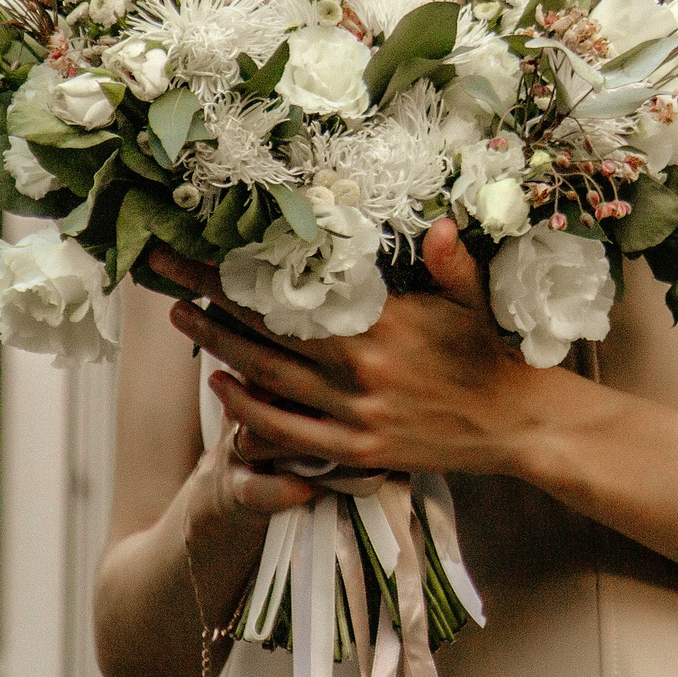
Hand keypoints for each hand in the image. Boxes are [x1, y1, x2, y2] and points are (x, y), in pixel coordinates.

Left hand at [157, 221, 553, 478]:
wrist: (514, 423)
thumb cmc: (487, 352)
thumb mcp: (472, 299)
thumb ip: (451, 262)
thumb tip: (442, 225)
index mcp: (380, 327)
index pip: (292, 294)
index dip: (238, 273)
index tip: (196, 249)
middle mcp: (358, 372)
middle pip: (263, 332)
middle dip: (207, 300)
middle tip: (163, 272)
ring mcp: (353, 416)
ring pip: (265, 380)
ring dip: (216, 348)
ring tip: (180, 318)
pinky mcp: (355, 451)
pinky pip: (288, 431)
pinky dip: (248, 411)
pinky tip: (220, 386)